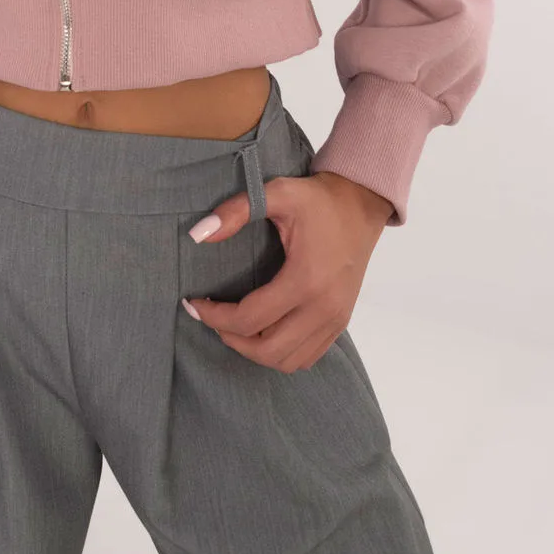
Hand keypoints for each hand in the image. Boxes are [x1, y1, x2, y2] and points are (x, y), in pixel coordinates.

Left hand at [183, 170, 393, 371]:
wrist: (361, 204)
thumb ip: (236, 211)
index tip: (193, 303)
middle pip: (267, 350)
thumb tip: (198, 235)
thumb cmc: (318, 200)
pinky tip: (263, 330)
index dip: (214, 317)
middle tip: (212, 317)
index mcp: (305, 279)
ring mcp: (335, 319)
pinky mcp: (341, 322)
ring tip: (234, 326)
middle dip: (231, 339)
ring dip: (255, 351)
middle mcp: (323, 307)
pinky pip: (307, 357)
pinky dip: (280, 353)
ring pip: (288, 361)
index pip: (250, 318)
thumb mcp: (277, 192)